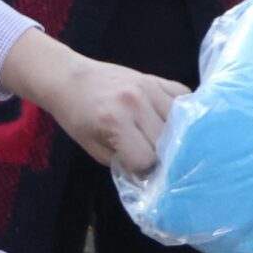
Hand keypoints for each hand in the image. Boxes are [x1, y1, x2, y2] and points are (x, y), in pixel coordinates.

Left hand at [0, 32, 184, 173]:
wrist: (69, 79)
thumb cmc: (77, 117)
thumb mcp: (93, 149)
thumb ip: (123, 163)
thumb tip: (150, 174)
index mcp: (116, 122)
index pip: (147, 159)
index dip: (142, 168)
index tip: (135, 165)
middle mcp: (136, 103)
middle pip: (167, 142)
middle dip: (159, 154)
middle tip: (147, 152)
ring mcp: (149, 87)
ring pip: (180, 121)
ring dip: (172, 134)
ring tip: (160, 137)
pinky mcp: (156, 78)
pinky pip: (183, 96)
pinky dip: (181, 111)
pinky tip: (169, 118)